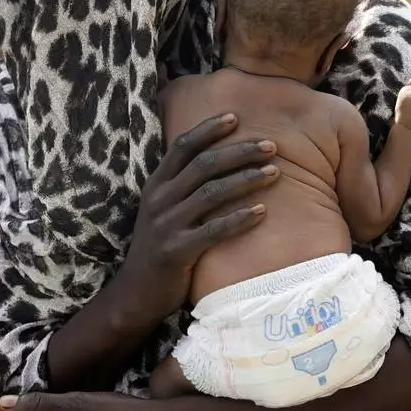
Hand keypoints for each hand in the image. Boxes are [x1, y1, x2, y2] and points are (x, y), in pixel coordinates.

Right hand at [119, 113, 278, 319]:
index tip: (236, 117)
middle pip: (203, 165)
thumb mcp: (162, 210)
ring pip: (211, 193)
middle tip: (271, 146)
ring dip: (246, 180)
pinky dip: (239, 219)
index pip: (182, 146)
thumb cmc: (159, 246)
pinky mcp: (176, 252)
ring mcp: (166, 225)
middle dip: (239, 152)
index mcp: (156, 185)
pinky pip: (213, 231)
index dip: (208, 129)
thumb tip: (219, 160)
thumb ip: (182, 187)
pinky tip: (262, 212)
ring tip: (275, 173)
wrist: (135, 293)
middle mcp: (159, 200)